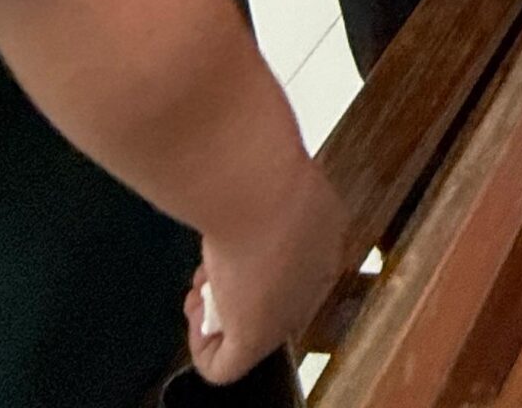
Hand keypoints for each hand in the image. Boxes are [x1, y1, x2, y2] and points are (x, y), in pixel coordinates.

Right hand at [184, 154, 348, 385]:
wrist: (260, 187)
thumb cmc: (262, 165)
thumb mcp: (268, 160)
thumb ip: (261, 172)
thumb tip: (239, 155)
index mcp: (327, 226)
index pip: (292, 257)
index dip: (254, 255)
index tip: (228, 240)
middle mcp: (314, 272)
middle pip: (269, 293)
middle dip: (235, 285)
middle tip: (209, 268)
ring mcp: (288, 309)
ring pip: (250, 327)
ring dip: (217, 313)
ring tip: (199, 287)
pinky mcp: (256, 338)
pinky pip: (226, 365)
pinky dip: (202, 351)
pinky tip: (194, 319)